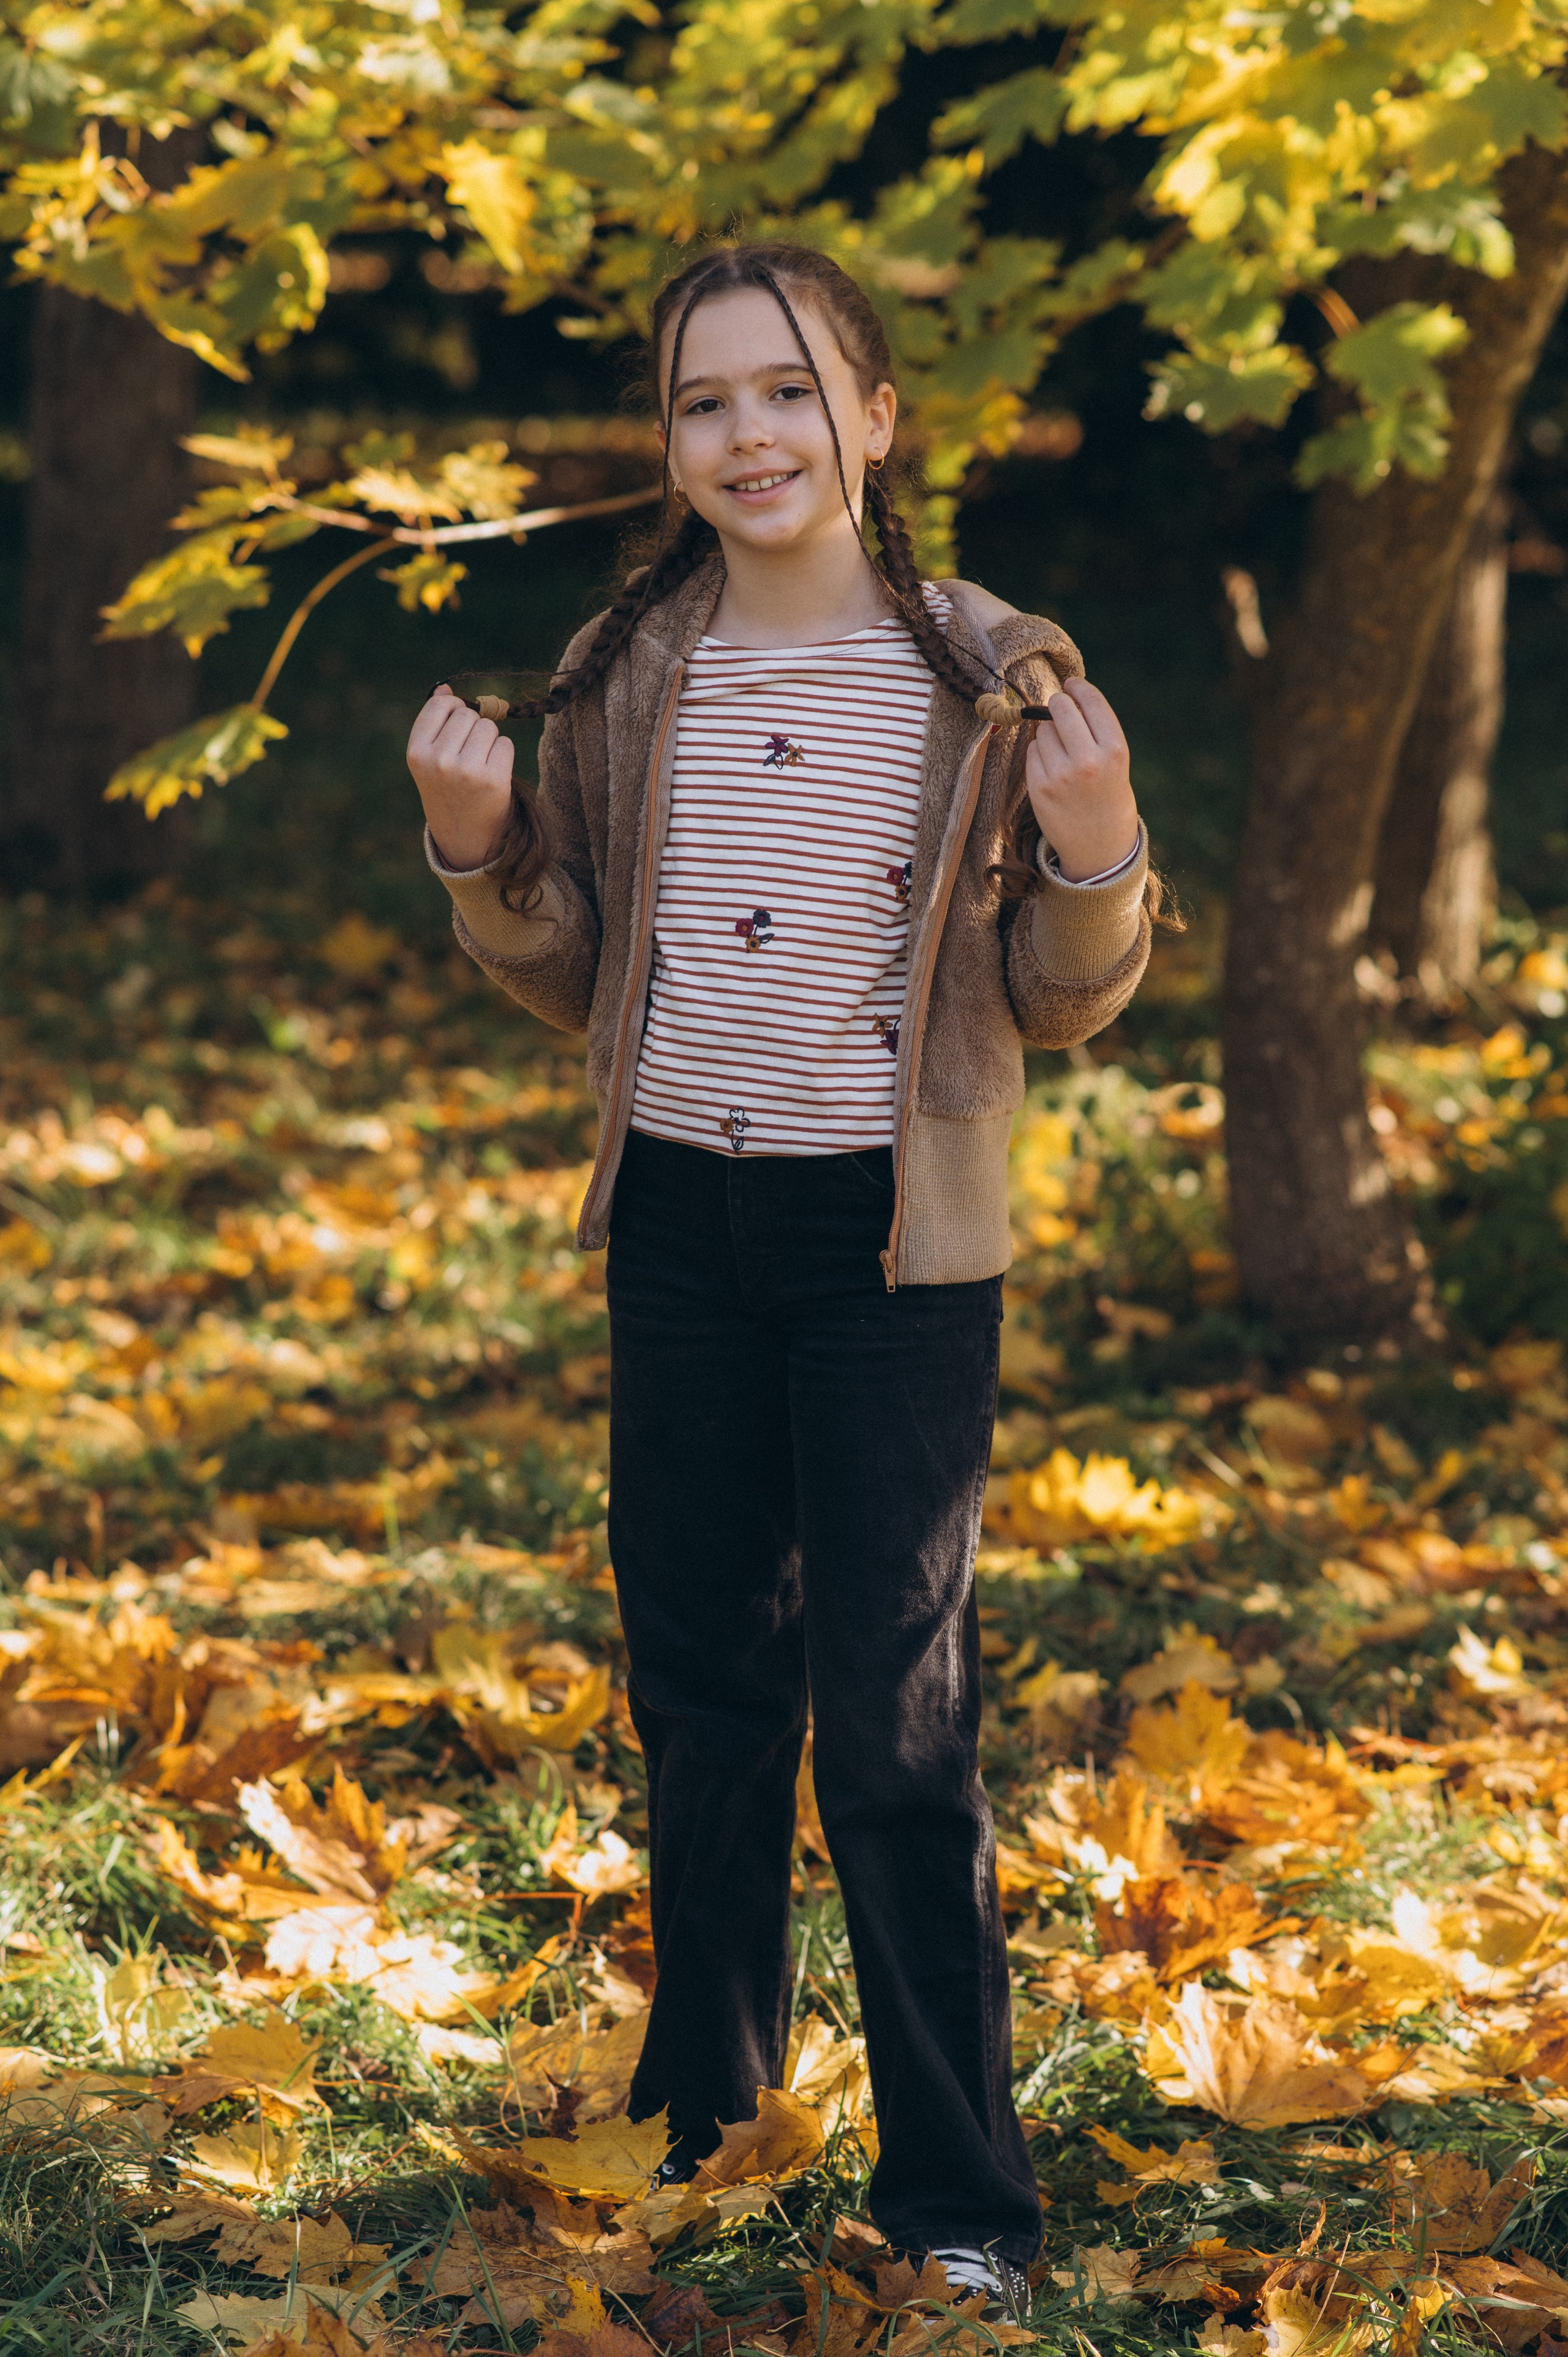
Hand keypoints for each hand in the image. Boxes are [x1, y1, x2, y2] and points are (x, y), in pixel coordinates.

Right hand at [406, 684, 513, 870]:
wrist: (464, 836)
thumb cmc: (447, 789)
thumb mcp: (430, 758)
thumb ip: (436, 723)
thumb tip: (445, 689)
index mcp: (416, 752)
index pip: (441, 705)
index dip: (454, 708)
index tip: (457, 724)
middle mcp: (438, 761)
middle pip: (467, 714)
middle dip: (472, 727)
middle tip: (468, 755)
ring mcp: (466, 771)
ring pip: (488, 726)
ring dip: (489, 740)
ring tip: (479, 764)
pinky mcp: (493, 780)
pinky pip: (505, 744)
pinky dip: (502, 755)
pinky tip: (492, 774)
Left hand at [1023, 679, 1138, 882]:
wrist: (1100, 848)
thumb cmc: (1109, 796)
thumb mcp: (1115, 762)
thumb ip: (1096, 730)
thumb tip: (1064, 696)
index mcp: (1114, 750)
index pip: (1090, 702)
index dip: (1078, 688)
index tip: (1071, 684)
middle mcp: (1088, 760)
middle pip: (1060, 708)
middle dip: (1058, 704)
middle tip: (1059, 708)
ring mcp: (1061, 775)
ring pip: (1043, 730)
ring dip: (1049, 734)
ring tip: (1063, 755)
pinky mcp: (1040, 788)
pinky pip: (1032, 752)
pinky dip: (1039, 755)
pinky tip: (1052, 770)